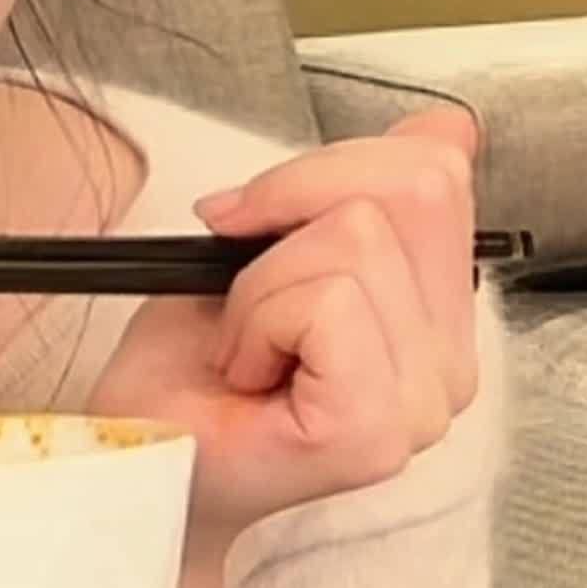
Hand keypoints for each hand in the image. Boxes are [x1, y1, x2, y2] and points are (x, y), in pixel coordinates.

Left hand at [88, 104, 482, 550]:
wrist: (138, 461)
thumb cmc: (190, 370)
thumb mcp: (272, 243)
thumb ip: (363, 187)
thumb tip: (447, 126)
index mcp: (437, 318)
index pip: (437, 174)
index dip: (327, 170)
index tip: (255, 220)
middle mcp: (448, 367)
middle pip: (408, 191)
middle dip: (294, 209)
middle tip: (244, 295)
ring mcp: (421, 407)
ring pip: (356, 241)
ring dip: (261, 283)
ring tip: (244, 348)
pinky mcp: (374, 431)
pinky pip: (328, 300)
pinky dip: (258, 319)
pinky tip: (245, 374)